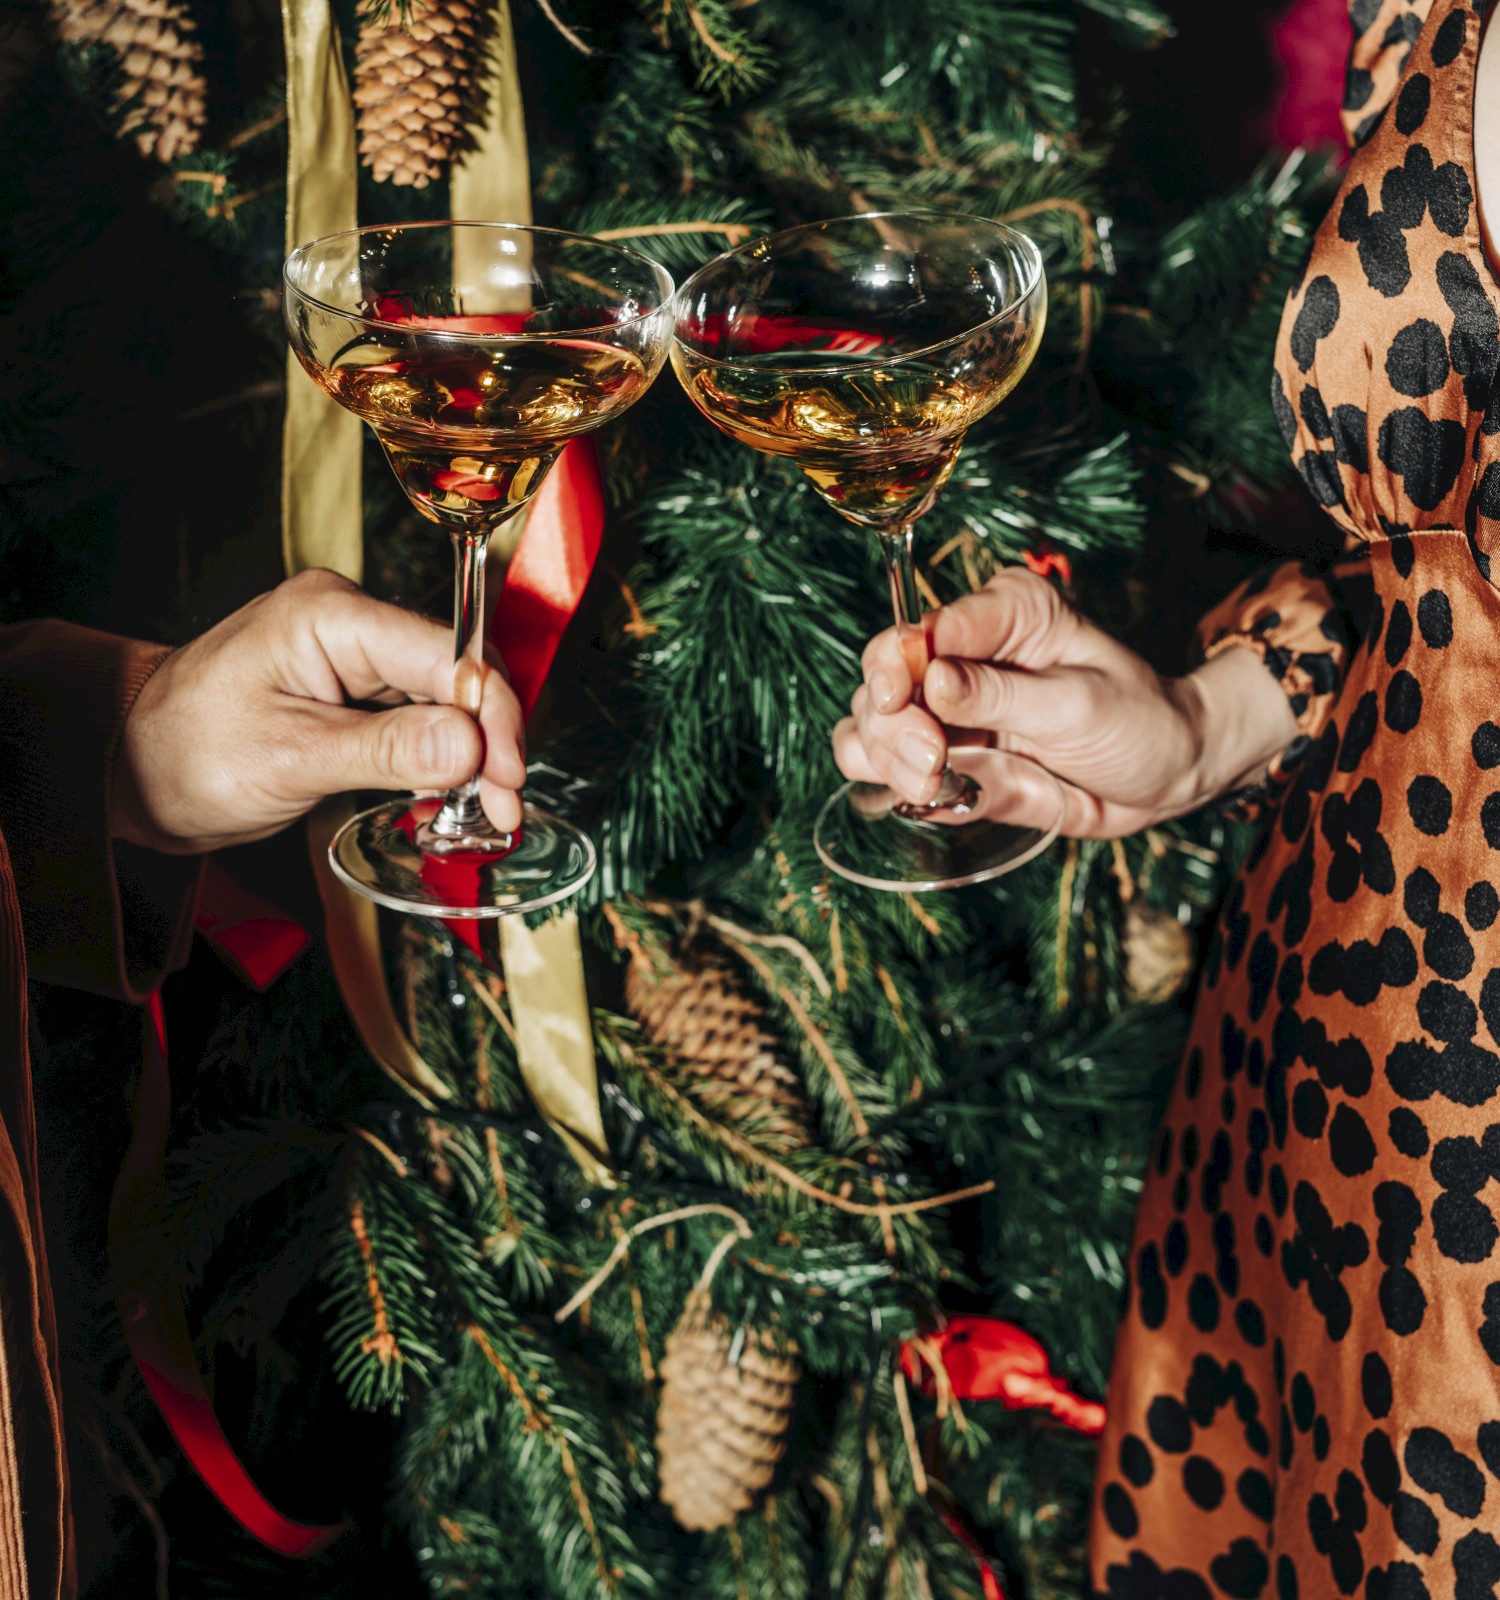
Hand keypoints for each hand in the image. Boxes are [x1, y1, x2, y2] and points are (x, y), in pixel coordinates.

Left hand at [112, 568, 525, 853]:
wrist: (128, 769)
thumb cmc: (184, 752)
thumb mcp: (289, 758)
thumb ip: (386, 750)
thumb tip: (470, 745)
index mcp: (331, 615)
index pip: (448, 654)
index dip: (493, 716)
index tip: (508, 779)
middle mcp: (351, 622)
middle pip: (459, 673)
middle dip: (491, 742)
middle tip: (501, 809)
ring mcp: (355, 655)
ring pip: (449, 699)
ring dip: (473, 757)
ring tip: (482, 814)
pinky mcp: (356, 690)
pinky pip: (422, 717)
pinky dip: (444, 761)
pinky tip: (450, 800)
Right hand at [832, 568, 1296, 838]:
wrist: (1164, 776)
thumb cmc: (1138, 723)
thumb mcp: (1080, 705)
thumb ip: (1001, 695)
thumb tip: (932, 682)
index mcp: (1002, 614)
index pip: (920, 629)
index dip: (896, 664)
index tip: (901, 703)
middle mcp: (961, 652)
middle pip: (881, 679)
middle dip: (893, 727)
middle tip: (934, 762)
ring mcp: (944, 707)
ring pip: (868, 727)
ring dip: (887, 759)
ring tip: (935, 782)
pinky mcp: (942, 754)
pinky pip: (883, 767)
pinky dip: (893, 783)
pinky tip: (936, 793)